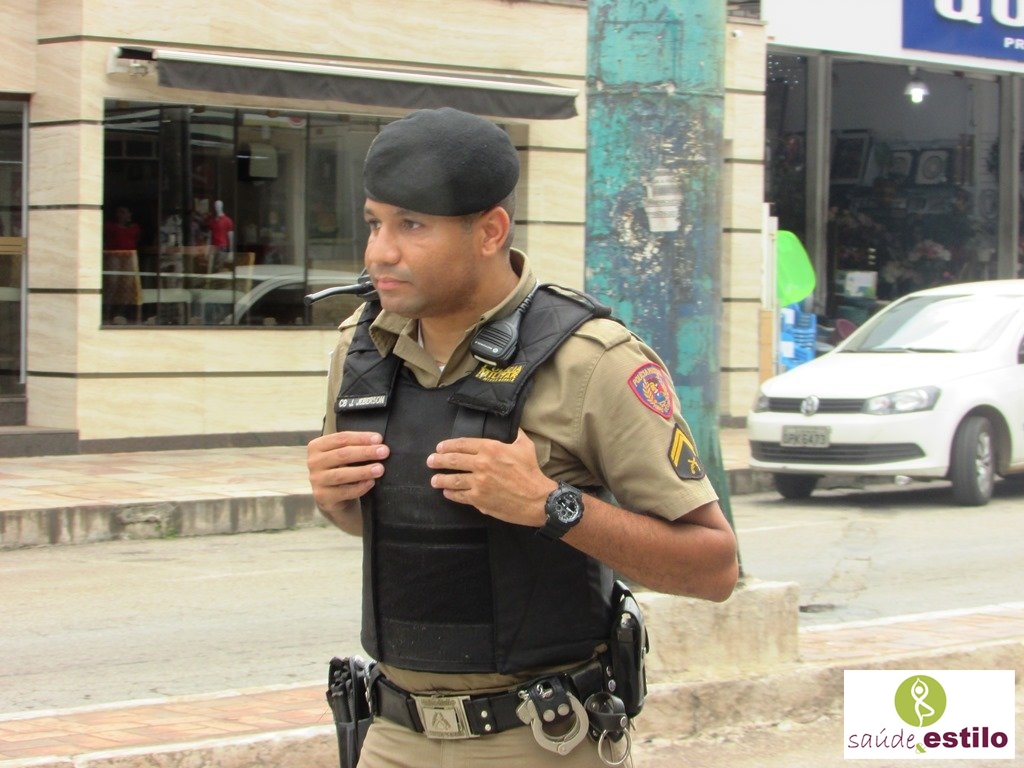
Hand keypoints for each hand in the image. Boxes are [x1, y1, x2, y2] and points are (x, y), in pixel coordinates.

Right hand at [307, 431, 388, 514]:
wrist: (332, 496)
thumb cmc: (340, 469)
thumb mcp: (343, 454)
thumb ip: (355, 447)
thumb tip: (378, 443)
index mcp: (317, 446)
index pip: (340, 438)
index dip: (361, 438)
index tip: (379, 439)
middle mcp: (314, 462)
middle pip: (342, 455)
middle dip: (365, 452)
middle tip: (384, 452)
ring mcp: (316, 480)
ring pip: (341, 474)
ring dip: (363, 471)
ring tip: (380, 469)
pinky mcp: (323, 497)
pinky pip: (344, 492)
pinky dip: (359, 487)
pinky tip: (371, 482)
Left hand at [426, 429, 555, 526]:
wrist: (537, 499)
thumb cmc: (531, 472)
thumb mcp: (525, 446)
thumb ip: (516, 434)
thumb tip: (512, 426)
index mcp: (491, 448)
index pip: (463, 444)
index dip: (448, 445)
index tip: (440, 447)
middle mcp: (481, 464)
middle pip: (453, 460)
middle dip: (438, 460)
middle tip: (430, 461)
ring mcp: (478, 483)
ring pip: (453, 479)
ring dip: (440, 479)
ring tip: (434, 479)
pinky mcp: (478, 499)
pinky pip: (460, 495)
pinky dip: (451, 493)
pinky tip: (447, 492)